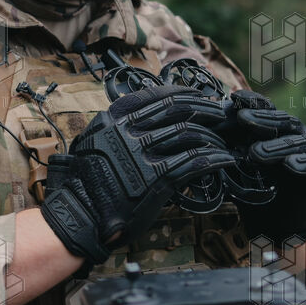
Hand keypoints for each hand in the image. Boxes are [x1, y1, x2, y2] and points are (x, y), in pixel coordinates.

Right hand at [39, 85, 234, 268]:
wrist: (81, 212)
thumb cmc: (88, 180)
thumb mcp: (94, 142)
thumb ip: (116, 128)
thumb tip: (144, 123)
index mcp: (113, 120)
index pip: (154, 96)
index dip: (181, 92)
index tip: (197, 94)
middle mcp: (128, 132)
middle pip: (177, 110)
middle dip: (204, 108)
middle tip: (218, 113)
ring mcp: (143, 154)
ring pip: (189, 134)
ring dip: (212, 137)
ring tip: (222, 142)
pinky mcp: (157, 179)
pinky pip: (194, 162)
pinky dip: (214, 159)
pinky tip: (223, 159)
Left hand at [225, 90, 305, 244]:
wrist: (274, 219)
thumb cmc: (252, 184)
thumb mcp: (235, 163)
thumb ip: (226, 145)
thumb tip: (204, 128)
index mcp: (275, 127)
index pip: (266, 108)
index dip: (252, 101)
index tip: (234, 98)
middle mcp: (295, 134)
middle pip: (282, 121)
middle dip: (262, 119)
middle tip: (243, 119)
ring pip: (298, 142)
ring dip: (277, 146)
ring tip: (256, 153)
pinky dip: (305, 163)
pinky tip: (290, 165)